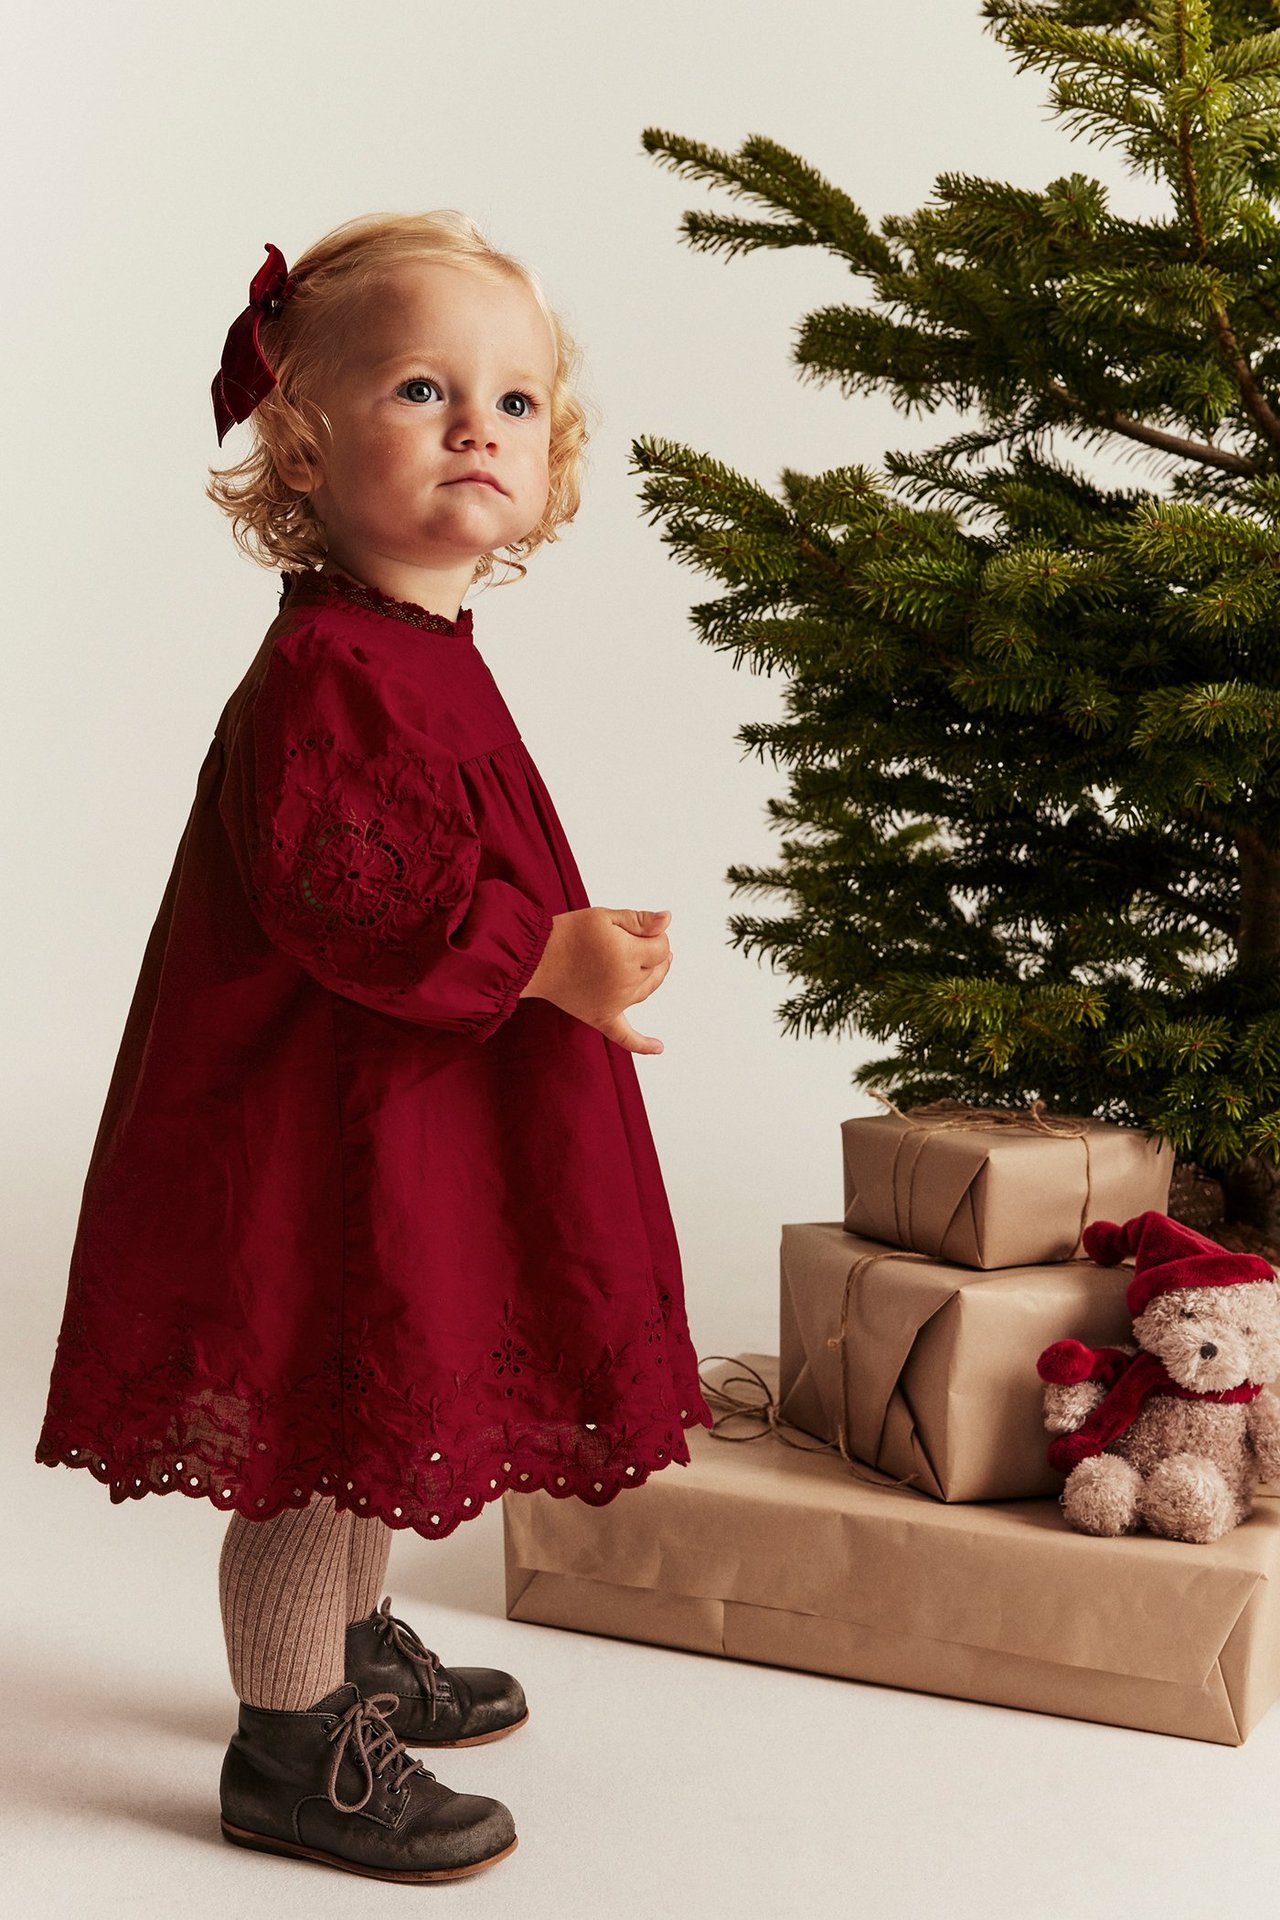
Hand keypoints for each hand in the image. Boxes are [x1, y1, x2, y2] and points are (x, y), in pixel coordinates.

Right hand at [519, 907, 673, 1053]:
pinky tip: (659, 1048)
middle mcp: (625, 982)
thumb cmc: (567, 933)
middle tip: (636, 939)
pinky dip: (642, 1044)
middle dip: (651, 951)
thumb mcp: (604, 916)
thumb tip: (667, 920)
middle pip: (656, 968)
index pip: (661, 947)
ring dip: (653, 976)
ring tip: (650, 962)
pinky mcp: (601, 1017)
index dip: (655, 935)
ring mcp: (615, 1003)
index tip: (639, 928)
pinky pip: (625, 1036)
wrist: (535, 958)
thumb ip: (640, 920)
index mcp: (628, 955)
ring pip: (647, 990)